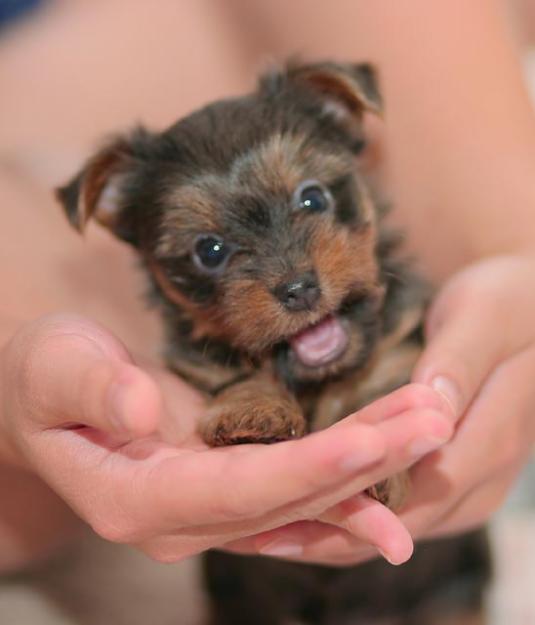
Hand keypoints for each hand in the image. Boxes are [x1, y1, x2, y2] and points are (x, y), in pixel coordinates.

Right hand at [0, 314, 452, 564]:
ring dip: (372, 469)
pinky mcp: (225, 491)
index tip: (373, 442)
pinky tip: (392, 470)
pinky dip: (346, 487)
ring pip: (303, 502)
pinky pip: (294, 500)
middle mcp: (180, 520)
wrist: (44, 402)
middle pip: (289, 501)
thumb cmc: (45, 379)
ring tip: (431, 430)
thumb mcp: (52, 368)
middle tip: (434, 424)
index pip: (239, 491)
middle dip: (366, 463)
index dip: (307, 470)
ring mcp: (207, 512)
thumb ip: (91, 387)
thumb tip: (140, 408)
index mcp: (136, 499)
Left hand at [229, 254, 534, 565]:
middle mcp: (483, 476)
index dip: (358, 504)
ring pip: (402, 525)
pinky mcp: (454, 479)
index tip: (291, 506)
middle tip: (260, 535)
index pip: (422, 487)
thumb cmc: (505, 304)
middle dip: (335, 533)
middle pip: (405, 520)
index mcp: (492, 438)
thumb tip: (433, 409)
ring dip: (340, 535)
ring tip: (270, 536)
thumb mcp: (485, 317)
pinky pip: (405, 509)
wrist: (524, 315)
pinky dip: (358, 519)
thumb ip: (460, 361)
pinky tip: (311, 515)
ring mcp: (470, 484)